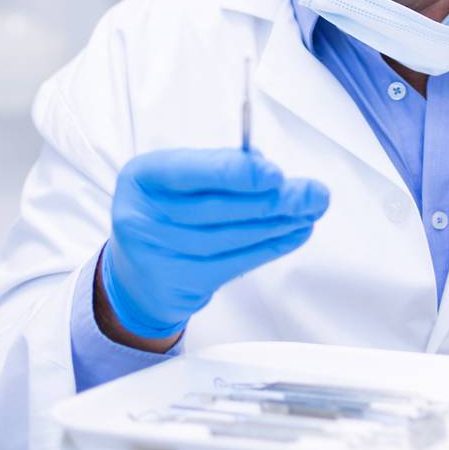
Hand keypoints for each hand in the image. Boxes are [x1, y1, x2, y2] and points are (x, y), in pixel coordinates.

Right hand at [101, 148, 329, 339]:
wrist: (136, 270)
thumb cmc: (167, 208)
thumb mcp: (180, 176)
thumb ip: (219, 166)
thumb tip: (265, 169)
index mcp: (143, 177)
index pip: (190, 172)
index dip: (235, 173)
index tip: (275, 173)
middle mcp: (143, 217)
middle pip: (216, 209)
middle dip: (272, 200)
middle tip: (312, 193)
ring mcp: (159, 255)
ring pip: (230, 238)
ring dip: (277, 224)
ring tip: (309, 210)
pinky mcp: (180, 283)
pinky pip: (234, 264)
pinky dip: (270, 247)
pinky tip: (295, 233)